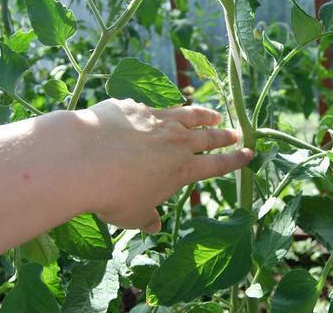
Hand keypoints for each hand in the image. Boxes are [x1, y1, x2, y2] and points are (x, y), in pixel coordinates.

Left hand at [74, 98, 252, 233]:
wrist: (83, 159)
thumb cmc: (111, 195)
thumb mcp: (132, 215)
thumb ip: (147, 218)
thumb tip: (154, 225)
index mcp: (182, 170)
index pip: (217, 165)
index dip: (235, 160)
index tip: (249, 153)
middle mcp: (176, 141)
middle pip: (208, 136)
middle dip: (225, 135)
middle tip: (236, 133)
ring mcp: (157, 120)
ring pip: (188, 115)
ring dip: (204, 115)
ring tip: (214, 115)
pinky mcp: (135, 107)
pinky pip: (155, 107)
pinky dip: (163, 110)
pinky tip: (159, 110)